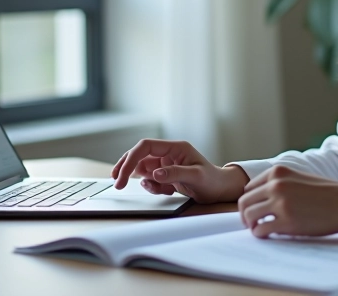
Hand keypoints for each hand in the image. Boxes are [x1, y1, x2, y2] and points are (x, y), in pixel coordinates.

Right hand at [111, 139, 248, 203]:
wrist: (219, 190)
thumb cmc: (212, 180)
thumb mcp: (196, 177)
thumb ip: (175, 173)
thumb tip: (155, 173)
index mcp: (175, 148)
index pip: (145, 146)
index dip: (131, 158)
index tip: (123, 174)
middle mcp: (168, 153)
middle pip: (138, 155)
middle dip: (126, 168)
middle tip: (118, 183)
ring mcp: (165, 164)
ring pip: (142, 169)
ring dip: (145, 181)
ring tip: (164, 190)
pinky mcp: (164, 174)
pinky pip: (149, 180)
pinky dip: (153, 188)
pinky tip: (167, 191)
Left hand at [237, 165, 337, 237]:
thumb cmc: (327, 192)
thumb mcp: (300, 178)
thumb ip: (280, 184)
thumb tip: (261, 200)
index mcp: (278, 172)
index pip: (249, 188)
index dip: (250, 201)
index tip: (254, 210)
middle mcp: (276, 185)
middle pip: (244, 202)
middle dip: (245, 215)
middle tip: (251, 224)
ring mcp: (280, 203)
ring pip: (249, 216)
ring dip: (251, 225)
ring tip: (260, 229)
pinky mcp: (286, 221)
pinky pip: (261, 230)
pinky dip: (260, 234)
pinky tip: (268, 235)